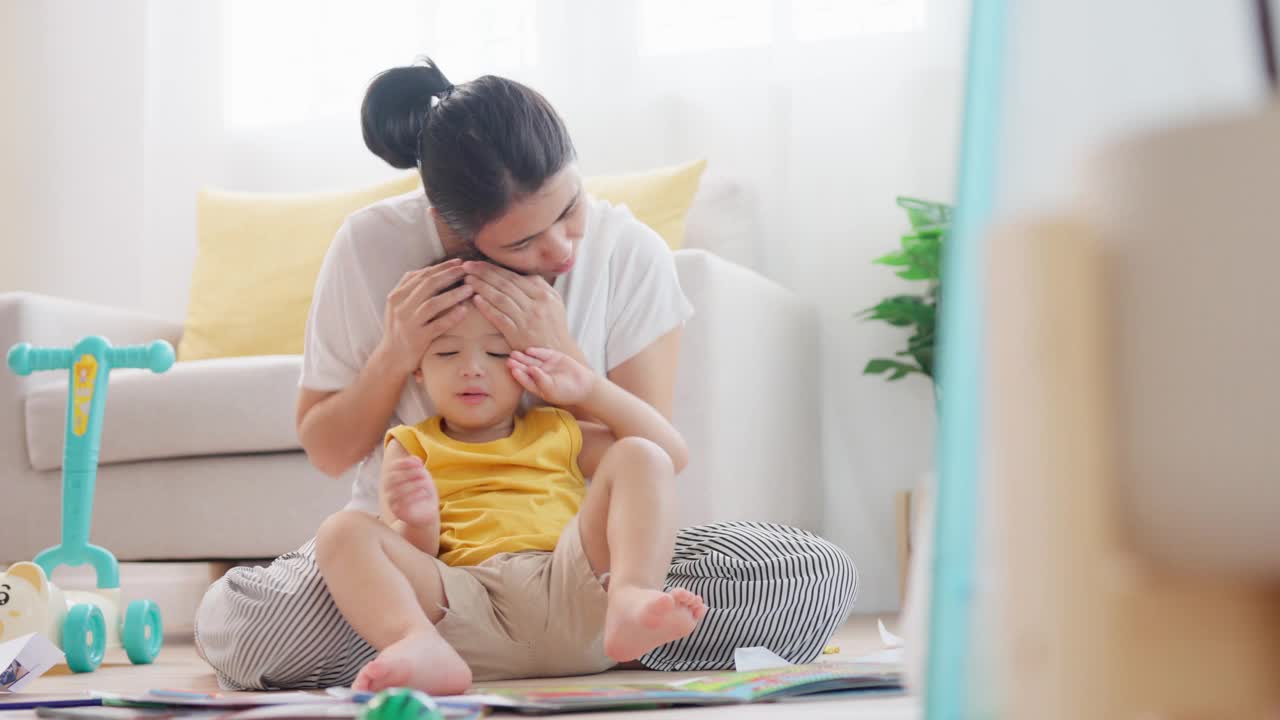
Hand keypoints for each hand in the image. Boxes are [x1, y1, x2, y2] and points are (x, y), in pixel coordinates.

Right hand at [378, 259, 474, 375]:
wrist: (391, 358)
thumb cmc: (400, 328)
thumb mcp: (398, 305)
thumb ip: (410, 287)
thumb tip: (430, 269)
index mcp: (397, 295)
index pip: (422, 275)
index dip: (442, 267)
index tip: (459, 262)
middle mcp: (401, 307)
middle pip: (428, 285)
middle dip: (450, 275)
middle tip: (468, 270)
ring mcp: (409, 323)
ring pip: (433, 303)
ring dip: (454, 294)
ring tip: (470, 289)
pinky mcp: (417, 339)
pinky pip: (437, 325)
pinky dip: (451, 317)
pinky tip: (464, 310)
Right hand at [380, 456, 438, 526]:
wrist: (426, 514)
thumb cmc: (423, 493)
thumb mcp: (424, 478)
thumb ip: (419, 468)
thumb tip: (415, 458)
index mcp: (393, 479)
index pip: (392, 467)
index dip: (404, 463)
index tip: (419, 464)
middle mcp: (389, 489)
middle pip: (392, 478)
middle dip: (409, 474)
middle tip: (423, 474)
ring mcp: (391, 501)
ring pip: (395, 491)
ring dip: (413, 485)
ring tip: (426, 484)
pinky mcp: (397, 512)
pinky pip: (401, 503)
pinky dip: (414, 496)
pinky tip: (424, 493)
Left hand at [462, 262, 580, 357]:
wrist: (558, 354)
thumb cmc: (553, 328)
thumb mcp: (555, 304)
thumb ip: (540, 287)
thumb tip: (522, 273)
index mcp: (545, 294)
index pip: (514, 276)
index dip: (494, 268)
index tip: (478, 263)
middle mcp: (537, 304)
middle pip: (505, 284)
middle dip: (484, 273)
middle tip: (467, 266)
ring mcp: (527, 319)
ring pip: (500, 298)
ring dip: (482, 287)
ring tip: (467, 280)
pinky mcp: (518, 334)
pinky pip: (499, 317)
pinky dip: (487, 307)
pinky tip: (475, 300)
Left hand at [507, 347, 596, 406]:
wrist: (583, 386)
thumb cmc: (566, 392)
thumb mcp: (552, 389)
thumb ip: (541, 380)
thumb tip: (531, 369)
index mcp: (537, 386)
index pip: (525, 380)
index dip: (518, 375)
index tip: (513, 370)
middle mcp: (539, 375)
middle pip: (525, 369)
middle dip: (517, 364)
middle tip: (509, 360)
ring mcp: (546, 365)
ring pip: (532, 360)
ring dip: (523, 357)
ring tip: (514, 354)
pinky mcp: (553, 357)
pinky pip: (543, 353)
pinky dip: (536, 352)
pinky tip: (529, 350)